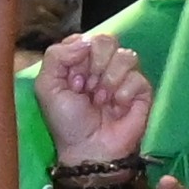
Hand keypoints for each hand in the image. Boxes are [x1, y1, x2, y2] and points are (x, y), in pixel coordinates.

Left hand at [39, 27, 157, 174]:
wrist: (89, 150)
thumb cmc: (66, 121)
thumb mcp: (46, 87)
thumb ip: (56, 56)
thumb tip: (85, 41)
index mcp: (79, 61)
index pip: (84, 39)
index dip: (78, 56)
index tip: (71, 80)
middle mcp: (102, 65)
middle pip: (107, 40)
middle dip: (95, 65)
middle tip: (87, 89)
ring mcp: (123, 77)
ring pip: (126, 55)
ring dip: (109, 80)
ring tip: (101, 100)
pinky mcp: (141, 90)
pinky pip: (138, 78)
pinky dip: (123, 94)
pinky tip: (117, 108)